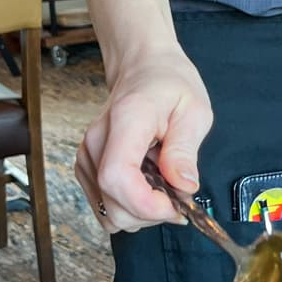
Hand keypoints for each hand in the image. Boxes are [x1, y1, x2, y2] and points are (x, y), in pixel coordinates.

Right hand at [74, 46, 212, 232]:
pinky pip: (105, 205)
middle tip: (178, 195)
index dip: (145, 204)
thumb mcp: (194, 110)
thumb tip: (183, 186)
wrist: (143, 68)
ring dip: (141, 211)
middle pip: (111, 203)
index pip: (116, 177)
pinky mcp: (87, 166)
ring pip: (108, 212)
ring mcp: (88, 154)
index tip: (173, 206)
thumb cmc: (168, 83)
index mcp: (126, 120)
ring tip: (162, 184)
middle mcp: (97, 140)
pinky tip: (146, 183)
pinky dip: (129, 205)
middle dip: (150, 213)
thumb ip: (185, 150)